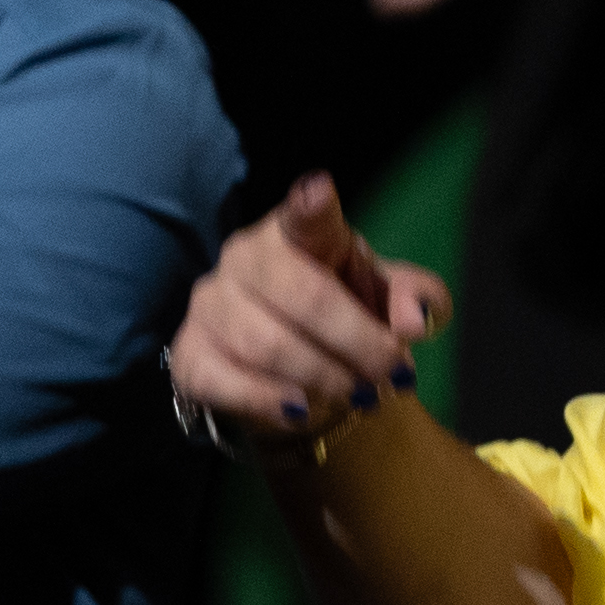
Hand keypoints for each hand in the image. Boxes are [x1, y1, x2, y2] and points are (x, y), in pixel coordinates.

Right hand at [167, 175, 451, 443]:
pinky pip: (222, 380)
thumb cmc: (342, 316)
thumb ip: (414, 299)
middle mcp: (246, 257)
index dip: (310, 205)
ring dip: (323, 377)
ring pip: (266, 344)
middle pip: (303, 296)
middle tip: (391, 372)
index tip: (319, 194)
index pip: (305, 215)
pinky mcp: (189, 353)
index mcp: (299, 232)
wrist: (293, 373)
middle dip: (357, 341)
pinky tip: (298, 410)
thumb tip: (416, 320)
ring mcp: (211, 304)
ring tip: (360, 395)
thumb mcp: (386, 302)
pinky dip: (266, 401)